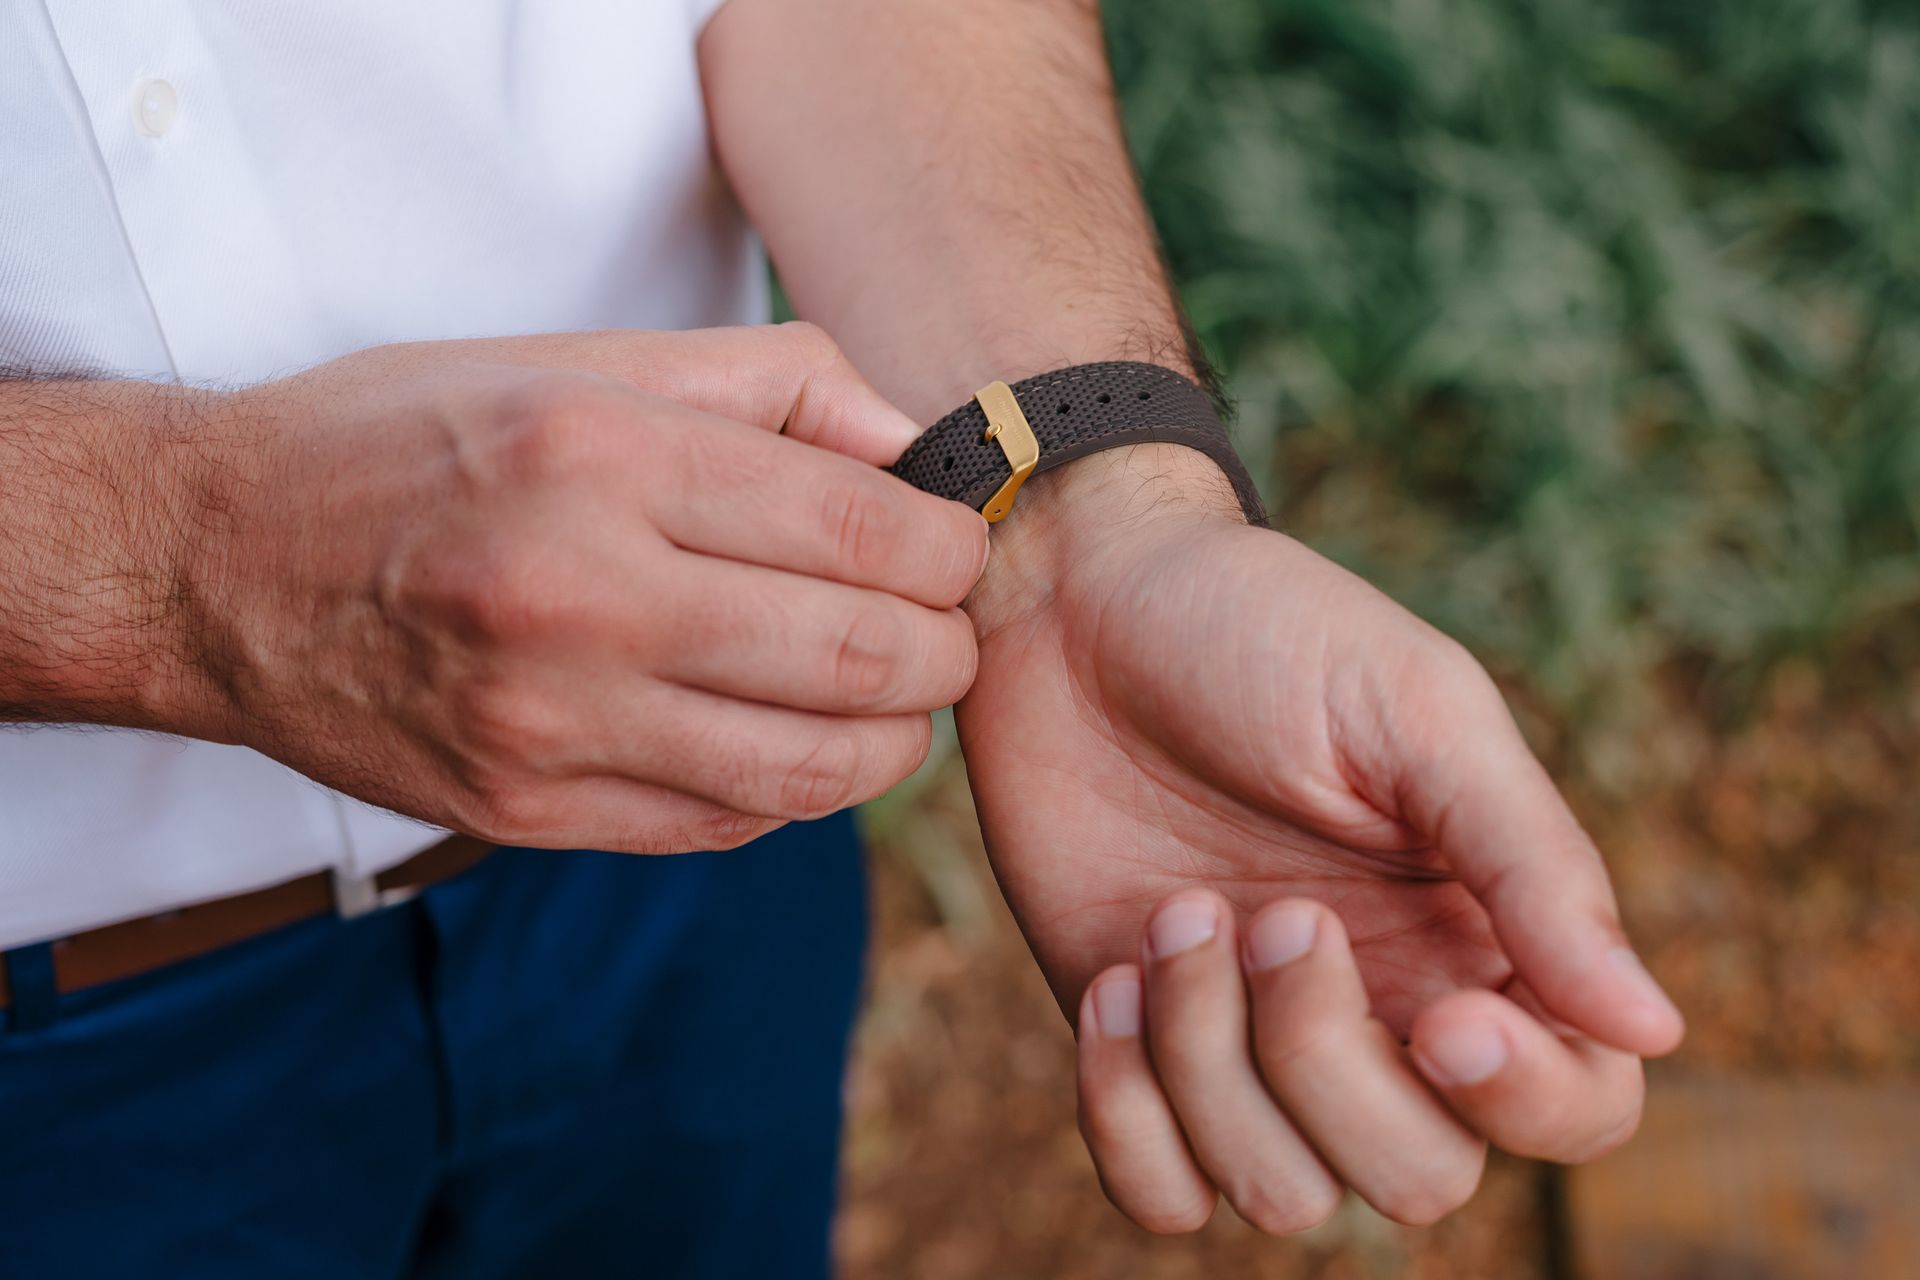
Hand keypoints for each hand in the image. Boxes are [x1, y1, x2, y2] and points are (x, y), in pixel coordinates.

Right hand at [174, 323, 986, 851]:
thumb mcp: (582, 360)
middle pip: (859, 658)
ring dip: (892, 740)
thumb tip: (919, 449)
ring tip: (891, 697)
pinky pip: (720, 825)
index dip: (951, 549)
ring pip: (808, 770)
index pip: (861, 528)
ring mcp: (546, 723)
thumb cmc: (410, 441)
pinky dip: (791, 791)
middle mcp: (576, 597)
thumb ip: (771, 384)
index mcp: (601, 459)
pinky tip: (790, 740)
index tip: (955, 548)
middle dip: (945, 653)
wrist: (214, 562)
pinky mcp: (522, 811)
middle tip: (945, 631)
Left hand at [956, 447, 1683, 1231]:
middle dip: (1328, 1062)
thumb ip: (1533, 866)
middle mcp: (1381, 1014)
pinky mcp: (1140, 1055)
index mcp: (1482, 936)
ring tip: (1178, 911)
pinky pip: (1158, 1194)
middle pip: (1417, 1177)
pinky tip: (1111, 978)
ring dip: (1213, 1062)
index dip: (1525, 1099)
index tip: (1442, 1018)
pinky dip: (1127, 1114)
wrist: (1079, 604)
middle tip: (1274, 911)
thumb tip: (1654, 1031)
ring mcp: (1252, 1046)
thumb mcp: (1416, 713)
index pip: (1575, 1109)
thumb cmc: (1264, 633)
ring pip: (1282, 1194)